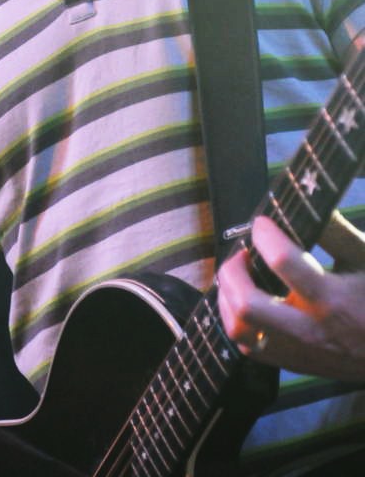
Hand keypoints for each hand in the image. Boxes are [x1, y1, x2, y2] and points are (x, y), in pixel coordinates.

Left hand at [217, 215, 364, 379]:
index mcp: (332, 299)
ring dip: (228, 295)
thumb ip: (336, 231)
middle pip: (247, 304)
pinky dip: (236, 319)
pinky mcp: (290, 364)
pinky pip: (246, 346)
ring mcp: (297, 352)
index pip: (282, 261)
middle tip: (244, 252)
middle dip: (233, 270)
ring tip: (239, 275)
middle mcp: (310, 330)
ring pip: (238, 329)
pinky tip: (245, 299)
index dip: (265, 234)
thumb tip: (307, 200)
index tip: (262, 222)